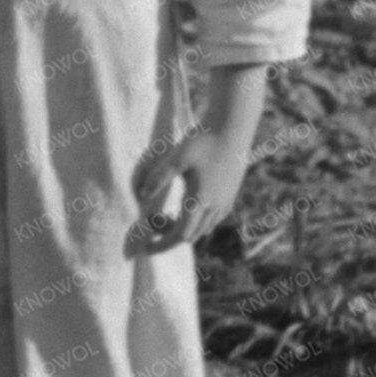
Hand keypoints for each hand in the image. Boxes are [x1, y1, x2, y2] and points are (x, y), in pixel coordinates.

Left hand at [130, 123, 253, 250]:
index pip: (180, 235)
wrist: (233, 128)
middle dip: (168, 235)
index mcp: (200, 200)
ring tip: (164, 214)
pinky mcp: (230, 197)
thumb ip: (159, 177)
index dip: (161, 245)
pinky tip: (185, 207)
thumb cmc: (204, 140)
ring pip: (202, 229)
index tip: (145, 248)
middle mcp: (215, 207)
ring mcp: (225, 203)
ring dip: (182, 229)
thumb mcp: (177, 156)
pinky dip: (195, 222)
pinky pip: (211, 220)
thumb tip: (142, 196)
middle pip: (190, 236)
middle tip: (151, 221)